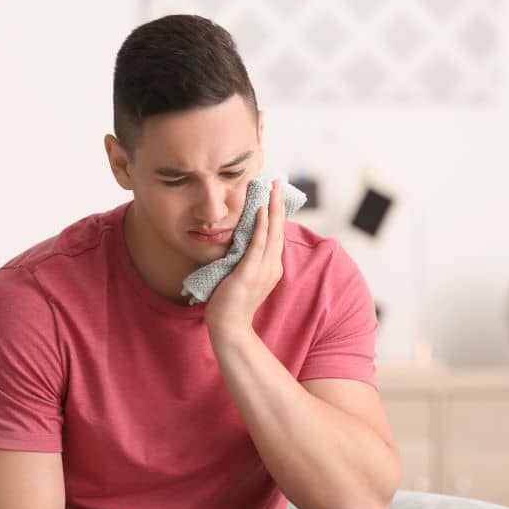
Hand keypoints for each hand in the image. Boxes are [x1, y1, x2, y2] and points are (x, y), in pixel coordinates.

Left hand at [205, 178, 285, 334]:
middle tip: (278, 181)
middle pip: (279, 229)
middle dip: (278, 204)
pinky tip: (261, 211)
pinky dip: (261, 227)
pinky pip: (258, 245)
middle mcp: (272, 266)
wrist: (229, 327)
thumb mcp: (241, 276)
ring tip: (273, 188)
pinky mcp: (250, 273)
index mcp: (271, 267)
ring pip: (272, 232)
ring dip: (273, 208)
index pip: (276, 235)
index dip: (276, 214)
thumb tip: (239, 243)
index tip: (275, 194)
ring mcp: (263, 270)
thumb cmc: (230, 303)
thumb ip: (244, 260)